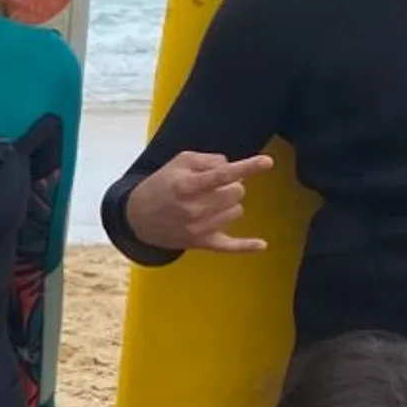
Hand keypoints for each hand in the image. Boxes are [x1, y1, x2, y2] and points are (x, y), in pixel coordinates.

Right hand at [124, 150, 274, 255]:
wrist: (138, 218)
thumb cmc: (161, 185)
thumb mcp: (178, 163)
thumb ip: (207, 160)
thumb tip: (231, 166)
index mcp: (187, 186)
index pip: (223, 175)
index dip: (247, 167)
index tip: (268, 161)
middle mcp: (194, 209)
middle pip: (236, 192)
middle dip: (231, 186)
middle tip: (215, 186)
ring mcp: (199, 228)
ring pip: (236, 211)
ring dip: (228, 204)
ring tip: (209, 203)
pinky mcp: (202, 243)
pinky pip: (229, 246)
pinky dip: (246, 246)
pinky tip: (262, 244)